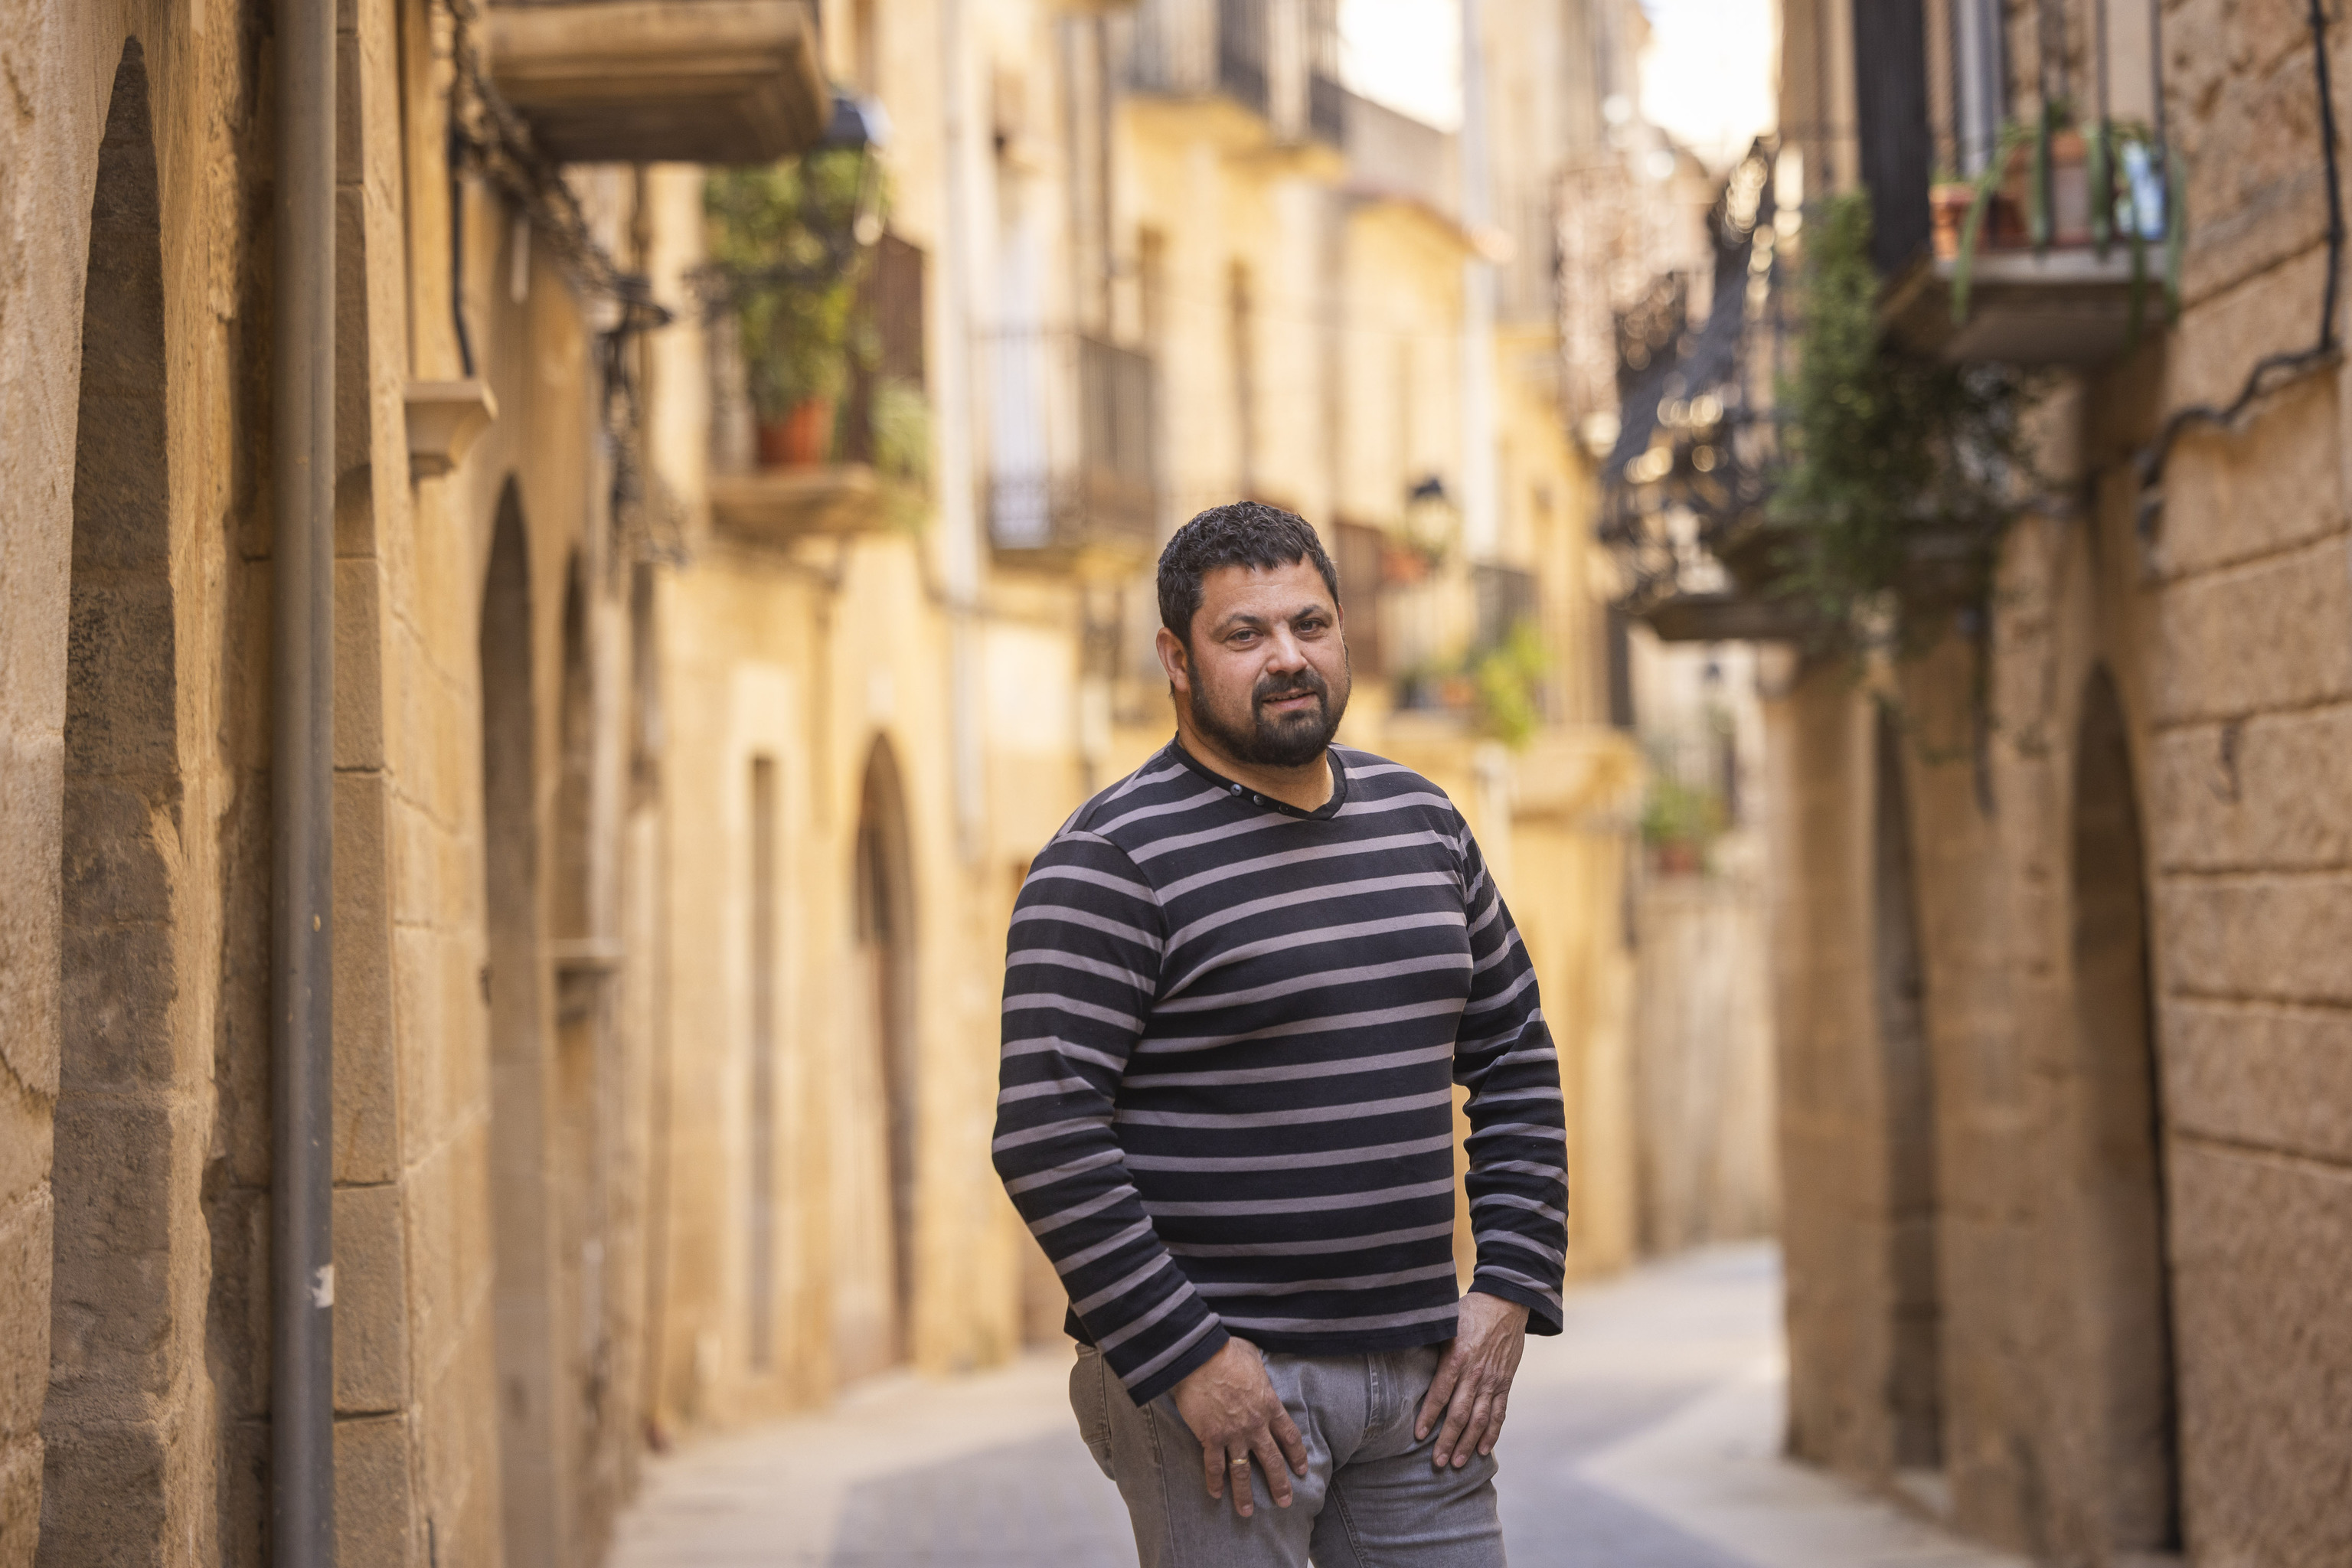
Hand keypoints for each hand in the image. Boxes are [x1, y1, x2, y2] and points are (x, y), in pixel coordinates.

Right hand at [1171, 1336, 1309, 1516]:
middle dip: (1279, 1483)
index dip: (1296, 1455)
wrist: (1201, 1357)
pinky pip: (1213, 1465)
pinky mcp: (1210, 1437)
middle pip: (1271, 1460)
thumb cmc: (1227, 1352)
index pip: (1289, 1436)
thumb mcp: (1253, 1357)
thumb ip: (1258, 1371)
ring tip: (1247, 1511)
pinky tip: (1215, 1495)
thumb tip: (1255, 1367)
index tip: (1301, 1470)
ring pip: (1243, 1471)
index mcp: (1269, 1405)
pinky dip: (1214, 1481)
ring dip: (1245, 1494)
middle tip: (1285, 1501)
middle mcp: (1255, 1425)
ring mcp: (1233, 1434)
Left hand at [1416, 1291, 1528, 1468]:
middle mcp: (1476, 1373)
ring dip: (1468, 1443)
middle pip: (1460, 1413)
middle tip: (1437, 1462)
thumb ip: (1430, 1343)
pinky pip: (1499, 1412)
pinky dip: (1492, 1433)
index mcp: (1457, 1357)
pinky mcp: (1505, 1382)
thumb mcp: (1445, 1323)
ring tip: (1456, 1463)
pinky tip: (1483, 1449)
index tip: (1418, 1435)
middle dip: (1447, 1440)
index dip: (1429, 1415)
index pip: (1440, 1392)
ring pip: (1480, 1419)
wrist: (1507, 1302)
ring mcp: (1493, 1380)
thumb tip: (1403, 1356)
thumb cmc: (1469, 1311)